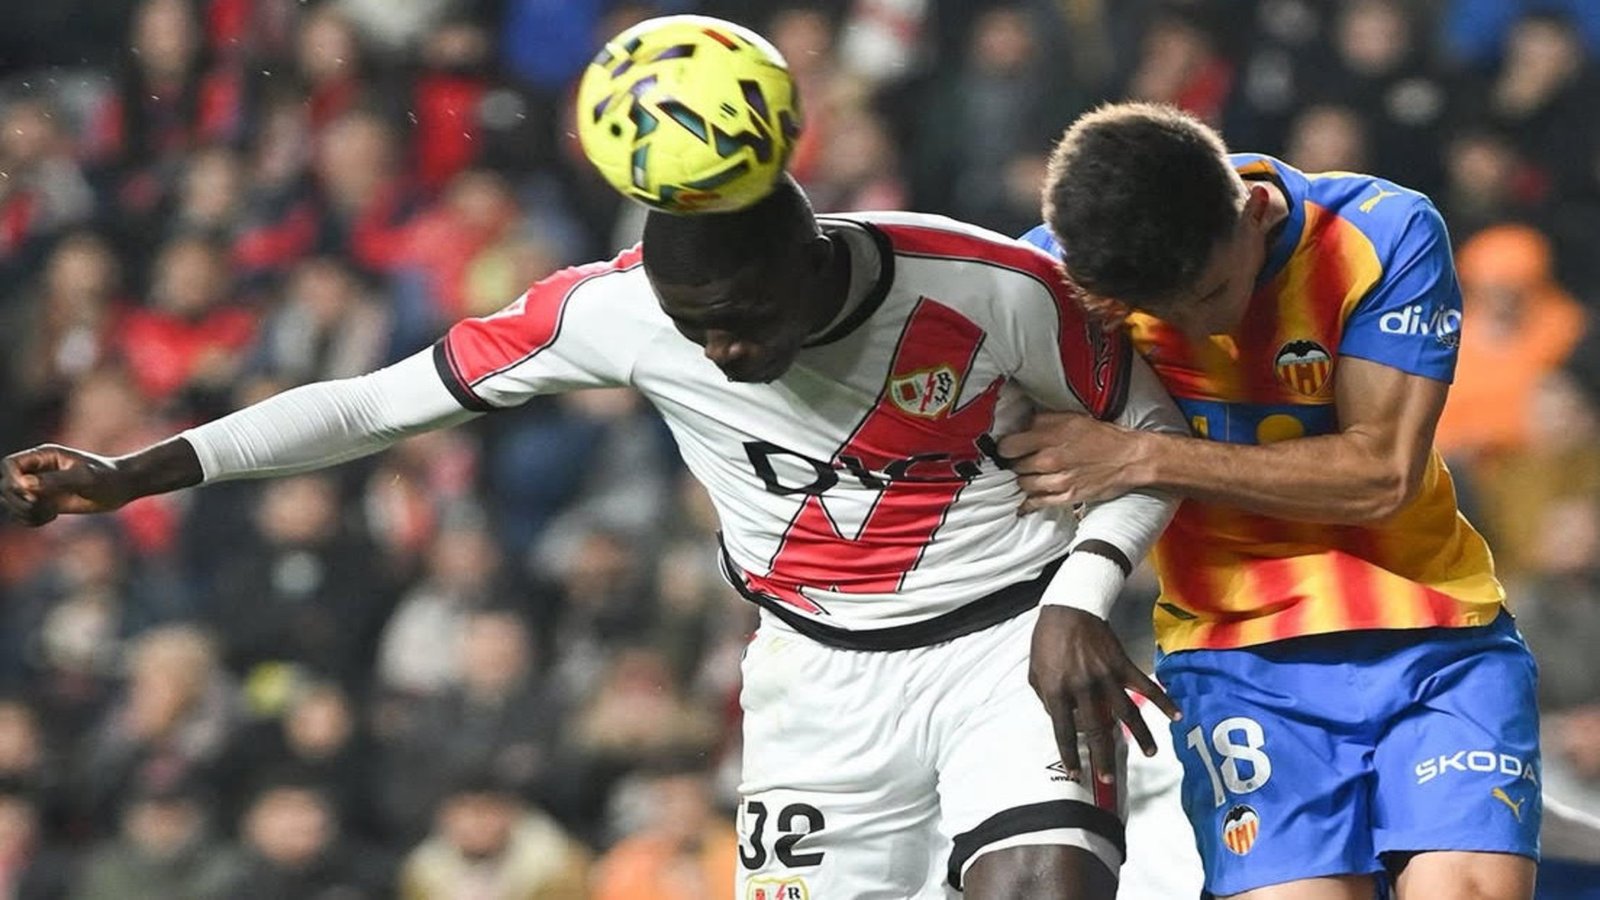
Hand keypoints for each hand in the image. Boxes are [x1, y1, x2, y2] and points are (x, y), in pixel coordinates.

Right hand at [1, 445, 134, 525]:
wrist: (121, 487)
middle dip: (17, 500)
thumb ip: (57, 480)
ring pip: (11, 502)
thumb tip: (26, 485)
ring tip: (49, 513)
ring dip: (24, 512)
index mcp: (43, 456)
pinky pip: (23, 514)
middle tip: (40, 505)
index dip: (11, 480)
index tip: (29, 493)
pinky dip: (31, 519)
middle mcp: (36, 470)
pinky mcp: (44, 502)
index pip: (9, 465)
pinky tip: (52, 517)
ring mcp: (39, 487)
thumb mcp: (85, 478)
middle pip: (4, 485)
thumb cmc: (107, 477)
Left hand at [999, 413, 1152, 511]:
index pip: (1008, 447)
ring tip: (1024, 477)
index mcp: (1050, 437)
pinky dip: (1027, 503)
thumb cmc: (1103, 437)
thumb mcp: (1071, 418)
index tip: (1006, 449)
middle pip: (1014, 467)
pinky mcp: (1067, 497)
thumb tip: (1023, 426)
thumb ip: (1043, 421)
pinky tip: (1022, 502)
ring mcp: (1058, 480)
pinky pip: (1037, 503)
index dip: (1004, 448)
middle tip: (1016, 463)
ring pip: (1023, 485)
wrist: (1129, 458)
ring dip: (1021, 482)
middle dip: (1013, 465)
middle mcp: (1051, 459)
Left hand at [1029, 606, 1179, 784]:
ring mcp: (1105, 676)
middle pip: (1096, 730)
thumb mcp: (1035, 671)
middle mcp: (1083, 688)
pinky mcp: (1123, 664)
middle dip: (1103, 756)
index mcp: (1057, 690)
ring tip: (1150, 753)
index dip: (1069, 754)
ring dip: (1140, 735)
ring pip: (1126, 712)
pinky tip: (1176, 715)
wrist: (1069, 608)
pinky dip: (1163, 700)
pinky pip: (1146, 686)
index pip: (1063, 731)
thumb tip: (1060, 719)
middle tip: (1109, 777)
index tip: (1076, 773)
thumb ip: (1045, 697)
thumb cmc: (1047, 640)